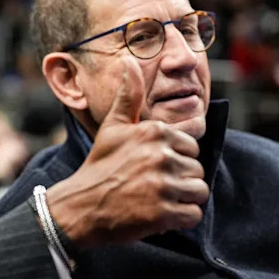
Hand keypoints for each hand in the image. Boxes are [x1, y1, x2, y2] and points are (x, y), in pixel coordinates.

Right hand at [47, 55, 208, 246]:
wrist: (79, 207)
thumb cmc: (99, 167)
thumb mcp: (113, 127)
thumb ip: (128, 95)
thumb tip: (130, 60)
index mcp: (154, 131)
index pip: (191, 147)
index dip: (175, 160)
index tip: (152, 168)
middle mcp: (160, 155)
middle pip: (196, 170)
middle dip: (179, 182)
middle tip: (151, 187)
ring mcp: (162, 184)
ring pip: (198, 192)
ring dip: (182, 201)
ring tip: (157, 201)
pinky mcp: (163, 213)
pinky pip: (193, 214)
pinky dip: (180, 219)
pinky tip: (160, 216)